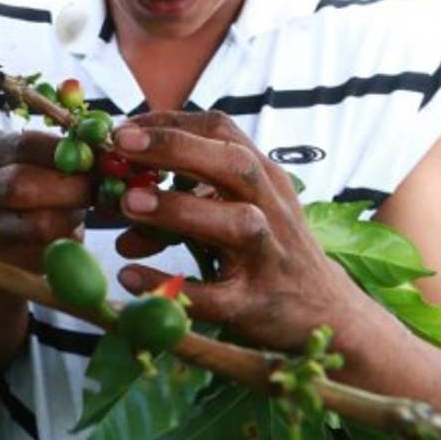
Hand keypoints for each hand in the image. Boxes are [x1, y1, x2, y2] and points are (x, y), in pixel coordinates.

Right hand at [0, 129, 90, 273]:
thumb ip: (64, 154)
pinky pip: (43, 254)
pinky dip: (63, 244)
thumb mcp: (37, 159)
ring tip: (77, 211)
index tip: (94, 159)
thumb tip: (103, 155)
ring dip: (70, 218)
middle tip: (96, 190)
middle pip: (21, 186)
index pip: (25, 144)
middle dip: (70, 188)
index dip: (66, 152)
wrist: (7, 231)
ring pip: (36, 225)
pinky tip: (65, 234)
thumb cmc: (32, 183)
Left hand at [111, 111, 382, 353]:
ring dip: (179, 209)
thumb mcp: (231, 214)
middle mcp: (272, 209)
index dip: (169, 123)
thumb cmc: (266, 252)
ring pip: (235, 223)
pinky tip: (129, 276)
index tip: (122, 127)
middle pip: (234, 164)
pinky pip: (215, 295)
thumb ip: (179, 199)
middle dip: (176, 148)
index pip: (222, 131)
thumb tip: (112, 197)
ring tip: (128, 203)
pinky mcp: (257, 305)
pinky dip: (171, 283)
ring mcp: (269, 257)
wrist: (327, 316)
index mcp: (263, 177)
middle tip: (122, 145)